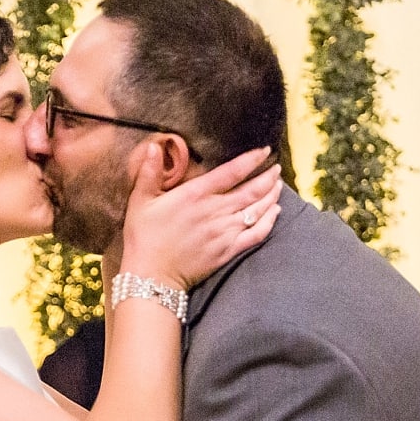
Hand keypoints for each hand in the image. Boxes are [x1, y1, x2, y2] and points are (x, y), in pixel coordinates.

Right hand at [121, 145, 281, 288]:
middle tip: (277, 168)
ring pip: (257, 210)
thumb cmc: (143, 237)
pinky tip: (276, 212)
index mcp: (196, 194)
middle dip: (268, 177)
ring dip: (271, 196)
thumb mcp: (140, 201)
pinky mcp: (228, 250)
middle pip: (252, 190)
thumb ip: (149, 173)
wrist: (151, 275)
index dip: (252, 160)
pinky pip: (257, 234)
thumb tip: (153, 145)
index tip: (265, 151)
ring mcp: (225, 232)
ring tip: (278, 185)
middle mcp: (215, 211)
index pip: (232, 172)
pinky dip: (270, 221)